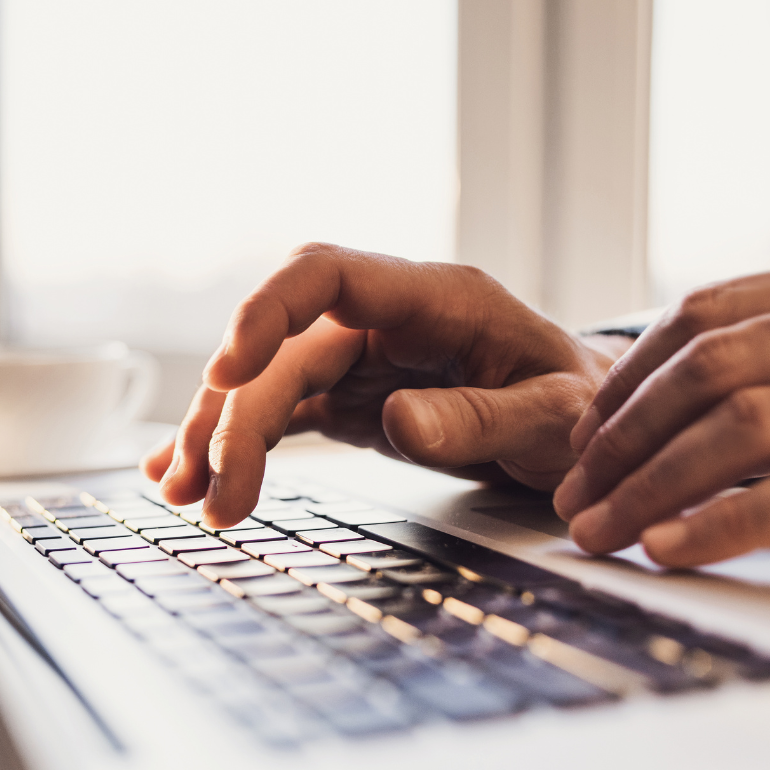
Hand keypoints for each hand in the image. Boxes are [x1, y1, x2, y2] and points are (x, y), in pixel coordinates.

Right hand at [141, 243, 625, 526]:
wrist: (582, 421)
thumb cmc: (579, 404)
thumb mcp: (554, 415)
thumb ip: (482, 416)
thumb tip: (398, 423)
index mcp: (438, 299)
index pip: (329, 274)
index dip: (268, 311)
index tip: (228, 369)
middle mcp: (389, 320)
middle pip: (285, 346)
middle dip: (236, 413)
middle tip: (212, 492)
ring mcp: (366, 358)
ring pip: (272, 380)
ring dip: (222, 432)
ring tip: (187, 494)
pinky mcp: (356, 397)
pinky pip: (286, 410)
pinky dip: (242, 440)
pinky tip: (200, 473)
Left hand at [553, 248, 769, 566]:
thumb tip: (676, 413)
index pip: (707, 314)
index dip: (628, 376)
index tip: (581, 435)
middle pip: (710, 367)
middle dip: (623, 437)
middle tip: (574, 494)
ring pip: (744, 422)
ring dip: (651, 484)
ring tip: (600, 529)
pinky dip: (726, 521)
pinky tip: (668, 546)